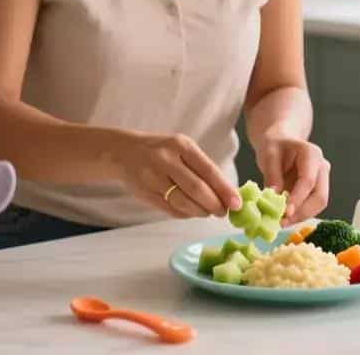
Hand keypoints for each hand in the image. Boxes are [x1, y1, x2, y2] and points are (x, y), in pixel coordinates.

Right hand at [109, 131, 240, 218]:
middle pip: (196, 189)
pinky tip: (192, 212)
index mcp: (181, 145)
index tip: (237, 203)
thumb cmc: (161, 151)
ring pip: (183, 202)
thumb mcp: (181, 148)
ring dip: (200, 212)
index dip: (224, 190)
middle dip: (214, 204)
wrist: (123, 152)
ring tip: (208, 212)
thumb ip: (201, 167)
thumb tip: (227, 193)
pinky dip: (185, 214)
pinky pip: (170, 210)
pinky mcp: (145, 194)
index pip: (208, 170)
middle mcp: (166, 160)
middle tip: (224, 212)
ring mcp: (153, 178)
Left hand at [255, 131, 329, 226]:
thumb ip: (272, 175)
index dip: (298, 198)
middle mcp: (322, 167)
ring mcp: (322, 179)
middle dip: (301, 212)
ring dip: (301, 216)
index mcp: (312, 154)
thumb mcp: (268, 155)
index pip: (308, 181)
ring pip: (318, 205)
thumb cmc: (275, 146)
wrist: (281, 143)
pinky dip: (299, 214)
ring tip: (281, 222)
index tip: (285, 213)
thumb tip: (275, 198)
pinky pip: (312, 206)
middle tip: (281, 222)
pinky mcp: (317, 190)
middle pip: (320, 196)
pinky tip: (285, 218)